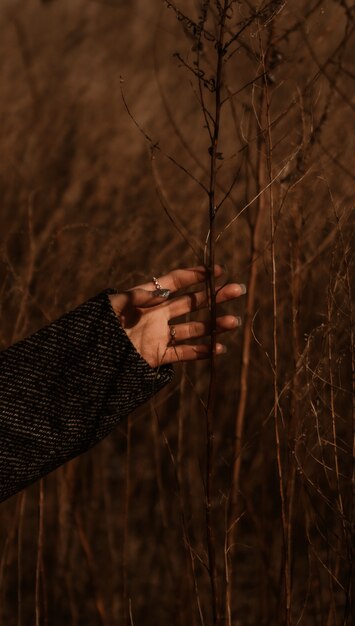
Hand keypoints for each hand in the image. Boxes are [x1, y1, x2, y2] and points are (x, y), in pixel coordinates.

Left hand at [108, 266, 245, 367]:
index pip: (176, 282)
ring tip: (234, 322)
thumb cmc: (97, 327)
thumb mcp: (112, 306)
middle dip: (216, 297)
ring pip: (194, 328)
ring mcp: (160, 335)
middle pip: (192, 303)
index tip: (217, 270)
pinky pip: (184, 352)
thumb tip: (161, 292)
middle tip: (238, 290)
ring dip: (215, 325)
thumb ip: (135, 296)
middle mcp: (158, 315)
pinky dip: (202, 351)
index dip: (196, 275)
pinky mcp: (159, 356)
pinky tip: (218, 348)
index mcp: (148, 298)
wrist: (91, 359)